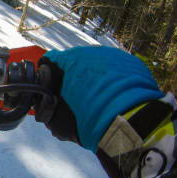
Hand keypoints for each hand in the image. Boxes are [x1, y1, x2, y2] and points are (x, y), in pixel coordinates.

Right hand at [34, 46, 163, 150]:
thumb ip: (47, 109)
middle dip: (73, 77)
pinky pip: (115, 68)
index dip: (48, 76)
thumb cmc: (91, 120)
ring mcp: (112, 55)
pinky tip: (114, 96)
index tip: (52, 90)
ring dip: (93, 77)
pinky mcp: (131, 62)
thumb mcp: (59, 122)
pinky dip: (112, 79)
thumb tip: (45, 107)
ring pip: (96, 64)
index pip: (50, 61)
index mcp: (69, 61)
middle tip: (76, 97)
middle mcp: (90, 52)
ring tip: (98, 98)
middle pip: (74, 61)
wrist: (131, 124)